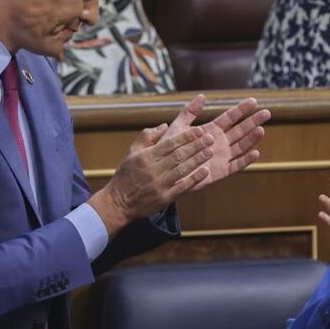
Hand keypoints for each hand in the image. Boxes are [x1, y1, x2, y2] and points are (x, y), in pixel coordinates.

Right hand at [90, 123, 215, 232]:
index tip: (199, 130)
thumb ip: (147, 137)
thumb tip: (164, 125)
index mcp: (146, 157)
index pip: (169, 144)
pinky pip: (182, 187)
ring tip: (210, 151)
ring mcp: (160, 184)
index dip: (186, 136)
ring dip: (198, 160)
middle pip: (178, 155)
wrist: (119, 202)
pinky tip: (205, 171)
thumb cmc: (126, 175)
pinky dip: (194, 179)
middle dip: (196, 145)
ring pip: (182, 169)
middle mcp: (153, 170)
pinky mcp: (165, 197)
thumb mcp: (131, 152)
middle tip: (210, 138)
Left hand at [162, 94, 270, 189]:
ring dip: (251, 139)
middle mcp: (220, 143)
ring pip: (241, 146)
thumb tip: (202, 96)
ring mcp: (222, 157)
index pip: (230, 117)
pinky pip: (236, 166)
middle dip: (253, 122)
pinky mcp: (221, 172)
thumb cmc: (170, 150)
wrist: (166, 173)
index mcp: (212, 130)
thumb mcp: (178, 128)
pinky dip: (246, 160)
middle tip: (267, 113)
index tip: (253, 101)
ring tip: (261, 130)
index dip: (241, 109)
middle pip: (240, 130)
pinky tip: (255, 153)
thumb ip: (189, 112)